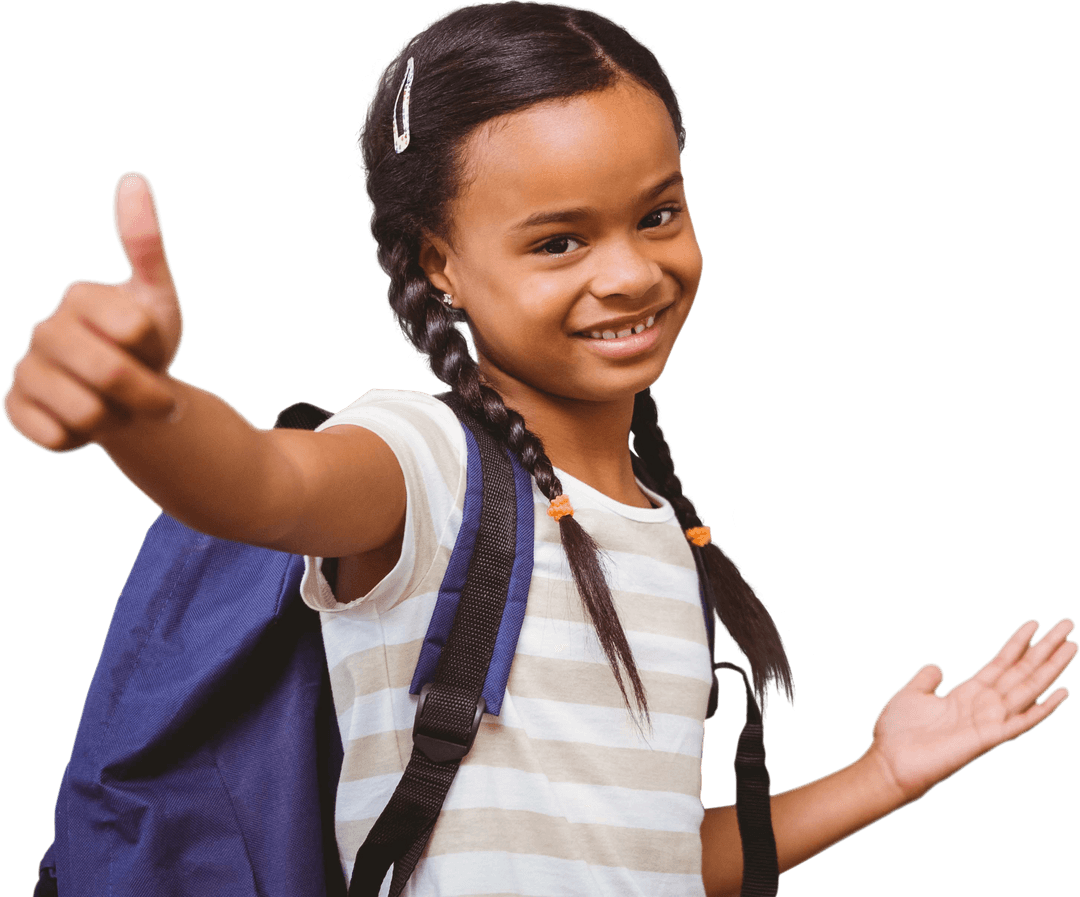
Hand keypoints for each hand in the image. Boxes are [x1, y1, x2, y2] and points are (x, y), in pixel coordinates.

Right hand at [3, 172, 183, 451]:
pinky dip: (85, 441)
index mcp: (79, 295)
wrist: (129, 398)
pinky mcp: (14, 409)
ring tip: (120, 408)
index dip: (158, 350)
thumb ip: (145, 244)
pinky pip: (57, 438)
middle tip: (159, 400)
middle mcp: (43, 327)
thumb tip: (133, 178)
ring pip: (88, 414)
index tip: (152, 348)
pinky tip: (86, 424)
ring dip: (120, 422)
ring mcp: (25, 369)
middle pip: (114, 375)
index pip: (137, 330)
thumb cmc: (146, 345)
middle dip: (152, 398)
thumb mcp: (158, 297)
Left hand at [866, 618, 1075, 805]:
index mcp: (967, 694)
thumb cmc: (897, 733)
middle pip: (1021, 671)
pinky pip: (1022, 722)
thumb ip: (927, 679)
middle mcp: (984, 705)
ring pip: (1028, 689)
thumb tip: (937, 667)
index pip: (1000, 663)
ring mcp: (989, 721)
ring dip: (1051, 669)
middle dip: (1045, 649)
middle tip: (1066, 625)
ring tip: (1071, 647)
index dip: (1018, 644)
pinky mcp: (988, 739)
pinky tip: (1061, 693)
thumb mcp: (912, 694)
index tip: (1035, 623)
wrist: (890, 763)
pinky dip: (1043, 709)